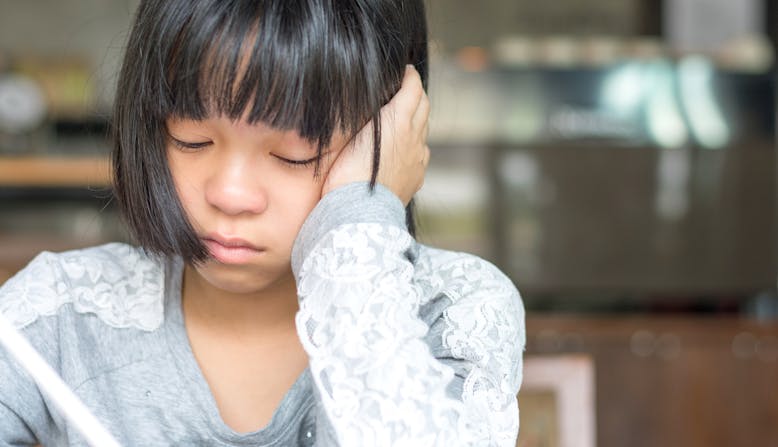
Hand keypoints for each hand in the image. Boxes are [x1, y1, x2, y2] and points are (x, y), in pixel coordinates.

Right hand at [322, 65, 429, 205]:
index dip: (409, 76)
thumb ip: (369, 114)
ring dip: (417, 119)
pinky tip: (403, 148)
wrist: (358, 211)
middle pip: (424, 106)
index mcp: (400, 121)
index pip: (414, 88)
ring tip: (402, 117)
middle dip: (416, 93)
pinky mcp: (416, 177)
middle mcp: (415, 137)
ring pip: (424, 130)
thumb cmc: (347, 172)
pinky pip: (421, 154)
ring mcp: (418, 158)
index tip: (404, 70)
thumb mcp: (352, 132)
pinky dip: (415, 144)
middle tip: (404, 88)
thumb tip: (376, 103)